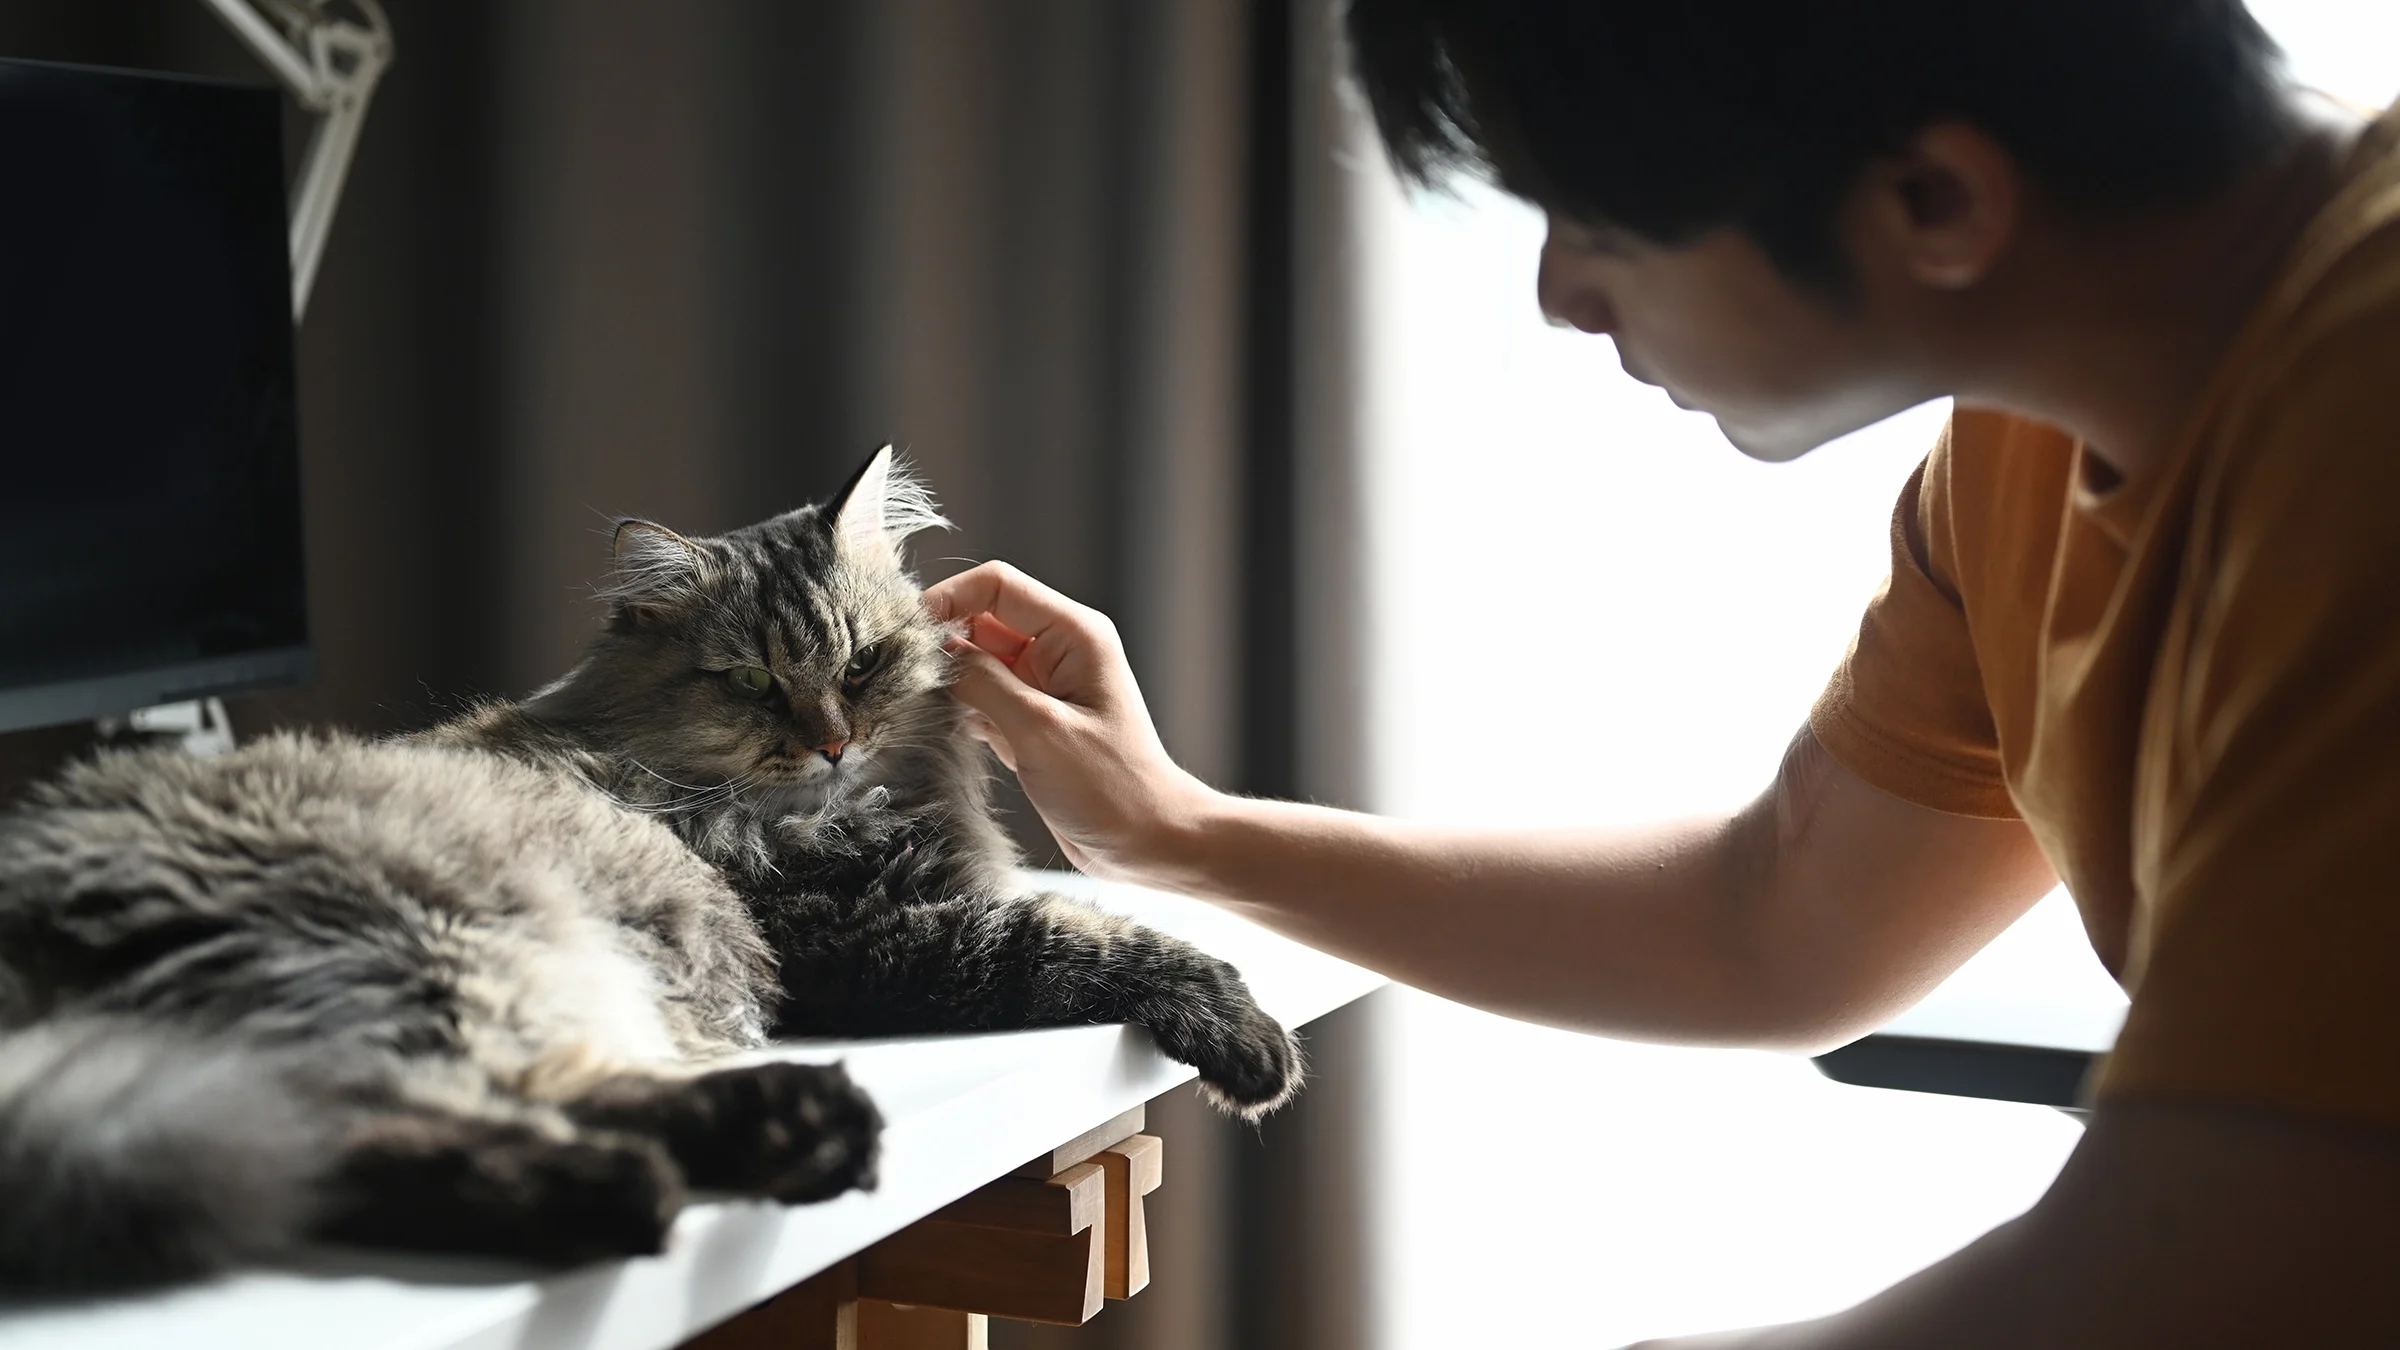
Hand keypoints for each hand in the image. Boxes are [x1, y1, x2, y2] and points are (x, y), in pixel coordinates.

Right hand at [920, 561, 1214, 880]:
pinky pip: (984, 698)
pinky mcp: (1032, 721)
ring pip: (977, 661)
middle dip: (944, 644)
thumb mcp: (1040, 729)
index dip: (949, 597)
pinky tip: (953, 732)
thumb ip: (984, 683)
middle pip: (982, 620)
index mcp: (1073, 634)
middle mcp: (1059, 651)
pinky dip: (963, 710)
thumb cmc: (1112, 787)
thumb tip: (936, 652)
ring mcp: (1044, 687)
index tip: (909, 629)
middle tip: (907, 677)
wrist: (1146, 842)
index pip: (997, 585)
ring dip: (950, 681)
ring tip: (927, 708)